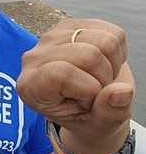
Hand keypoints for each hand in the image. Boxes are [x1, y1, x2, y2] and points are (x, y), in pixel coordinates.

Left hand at [17, 19, 132, 153]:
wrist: (86, 106)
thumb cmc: (85, 119)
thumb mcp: (98, 127)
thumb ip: (109, 114)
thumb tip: (122, 91)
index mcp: (30, 87)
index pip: (62, 74)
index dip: (88, 89)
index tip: (86, 104)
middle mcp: (33, 58)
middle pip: (88, 55)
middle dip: (104, 79)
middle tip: (96, 93)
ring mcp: (51, 38)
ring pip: (103, 41)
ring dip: (112, 65)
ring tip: (98, 79)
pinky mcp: (70, 26)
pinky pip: (112, 32)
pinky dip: (118, 52)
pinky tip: (102, 64)